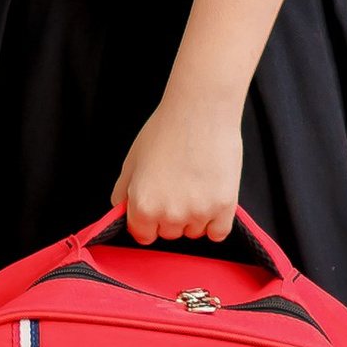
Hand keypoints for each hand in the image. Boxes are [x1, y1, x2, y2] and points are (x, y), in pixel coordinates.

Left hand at [114, 97, 241, 245]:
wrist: (200, 110)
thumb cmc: (165, 130)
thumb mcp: (131, 160)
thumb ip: (122, 193)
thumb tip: (123, 212)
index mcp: (142, 205)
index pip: (143, 235)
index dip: (148, 221)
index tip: (157, 206)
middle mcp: (170, 215)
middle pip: (170, 233)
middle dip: (171, 216)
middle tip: (178, 186)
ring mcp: (198, 212)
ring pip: (194, 231)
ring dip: (195, 216)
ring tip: (196, 183)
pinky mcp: (224, 207)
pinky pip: (218, 233)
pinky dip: (216, 221)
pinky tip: (212, 198)